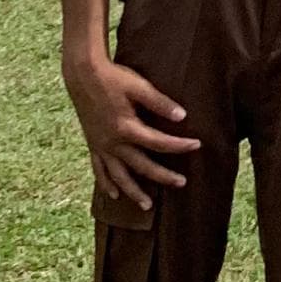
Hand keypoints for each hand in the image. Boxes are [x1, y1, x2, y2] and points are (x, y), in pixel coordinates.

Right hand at [64, 47, 200, 213]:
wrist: (83, 75)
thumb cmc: (113, 78)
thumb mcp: (139, 86)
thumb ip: (160, 102)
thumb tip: (182, 116)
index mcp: (126, 127)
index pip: (159, 142)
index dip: (179, 145)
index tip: (197, 145)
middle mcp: (113, 142)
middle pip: (141, 165)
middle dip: (162, 176)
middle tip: (182, 183)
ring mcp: (101, 146)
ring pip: (118, 176)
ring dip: (133, 192)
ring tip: (147, 206)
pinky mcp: (93, 145)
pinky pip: (99, 171)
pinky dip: (106, 184)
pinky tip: (113, 195)